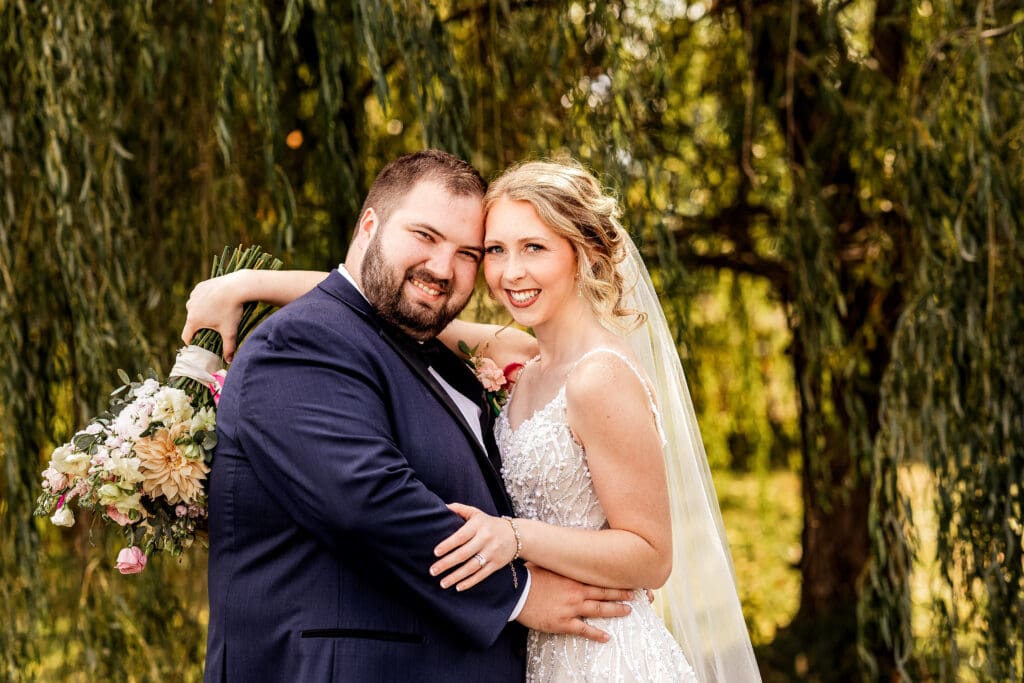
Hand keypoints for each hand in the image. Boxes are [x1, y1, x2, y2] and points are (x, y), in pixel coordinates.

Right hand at [180, 271, 247, 360]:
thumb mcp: (230, 331)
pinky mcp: (199, 287)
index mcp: (193, 320)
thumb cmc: (232, 310)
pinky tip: (217, 300)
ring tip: (217, 312)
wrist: (237, 286)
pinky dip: (206, 300)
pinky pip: (200, 297)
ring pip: (195, 308)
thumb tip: (229, 361)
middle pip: (192, 322)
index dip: (192, 342)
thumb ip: (228, 348)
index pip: (186, 336)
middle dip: (200, 326)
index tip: (199, 344)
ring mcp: (194, 296)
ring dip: (202, 312)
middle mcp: (190, 307)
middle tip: (214, 327)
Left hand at [430, 503, 516, 590]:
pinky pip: (481, 575)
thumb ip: (459, 509)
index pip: (461, 536)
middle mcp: (486, 539)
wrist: (516, 535)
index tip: (435, 553)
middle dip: (447, 563)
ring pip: (472, 567)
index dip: (448, 544)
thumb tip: (441, 507)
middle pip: (464, 554)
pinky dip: (469, 582)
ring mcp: (492, 553)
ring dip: (456, 577)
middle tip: (432, 571)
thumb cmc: (488, 523)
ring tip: (442, 583)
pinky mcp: (496, 564)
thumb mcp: (476, 513)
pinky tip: (457, 587)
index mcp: (478, 525)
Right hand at [515, 564, 632, 641]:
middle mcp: (576, 592)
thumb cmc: (529, 575)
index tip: (626, 576)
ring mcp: (571, 608)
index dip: (614, 578)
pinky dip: (596, 634)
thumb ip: (560, 561)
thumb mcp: (547, 563)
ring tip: (628, 611)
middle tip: (634, 594)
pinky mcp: (563, 622)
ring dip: (615, 610)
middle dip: (621, 593)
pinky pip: (584, 630)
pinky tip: (606, 637)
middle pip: (604, 593)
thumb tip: (564, 550)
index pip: (599, 577)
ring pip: (599, 610)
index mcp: (573, 577)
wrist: (516, 591)